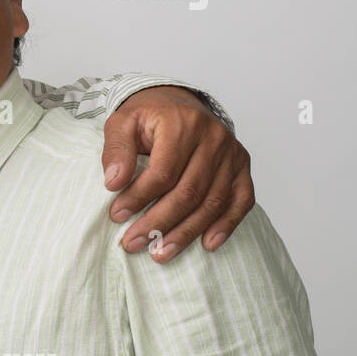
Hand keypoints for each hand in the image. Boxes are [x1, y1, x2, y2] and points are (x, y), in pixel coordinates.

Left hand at [101, 86, 253, 263]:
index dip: (139, 197)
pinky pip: (242, 200)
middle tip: (133, 243)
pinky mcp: (243, 166)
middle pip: (189, 191)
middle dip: (159, 223)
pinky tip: (207, 244)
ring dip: (187, 232)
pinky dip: (226, 225)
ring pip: (213, 202)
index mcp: (183, 124)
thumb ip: (116, 149)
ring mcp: (232, 154)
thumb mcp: (122, 122)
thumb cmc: (148, 116)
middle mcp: (214, 138)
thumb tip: (113, 182)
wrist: (177, 102)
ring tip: (161, 253)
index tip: (116, 216)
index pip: (163, 172)